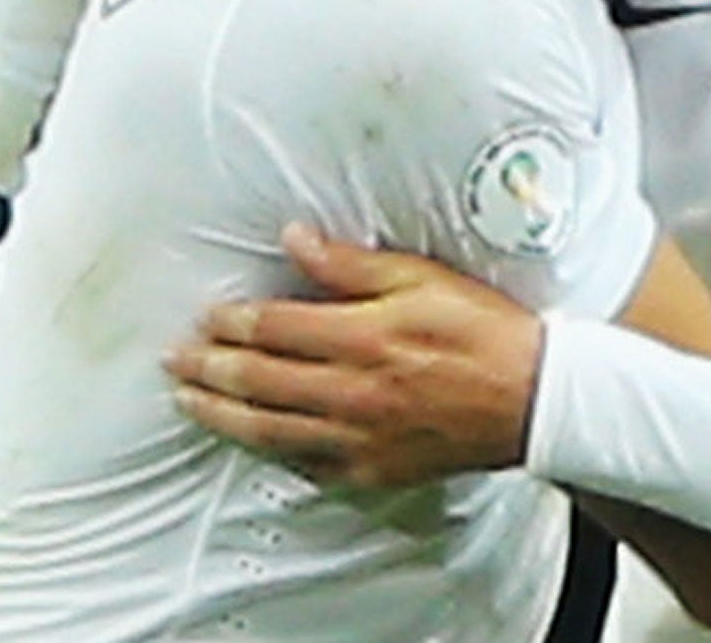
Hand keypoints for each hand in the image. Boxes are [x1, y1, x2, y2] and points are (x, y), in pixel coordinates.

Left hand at [166, 224, 542, 488]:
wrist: (533, 396)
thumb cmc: (485, 332)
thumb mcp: (423, 278)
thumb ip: (351, 264)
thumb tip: (296, 239)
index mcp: (363, 336)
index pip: (274, 327)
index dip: (232, 321)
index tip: (209, 315)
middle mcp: (352, 391)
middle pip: (258, 380)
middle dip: (208, 367)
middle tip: (177, 358)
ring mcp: (357, 437)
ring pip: (267, 429)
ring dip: (220, 412)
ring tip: (190, 400)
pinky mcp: (371, 470)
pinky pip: (304, 464)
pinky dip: (269, 451)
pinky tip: (250, 439)